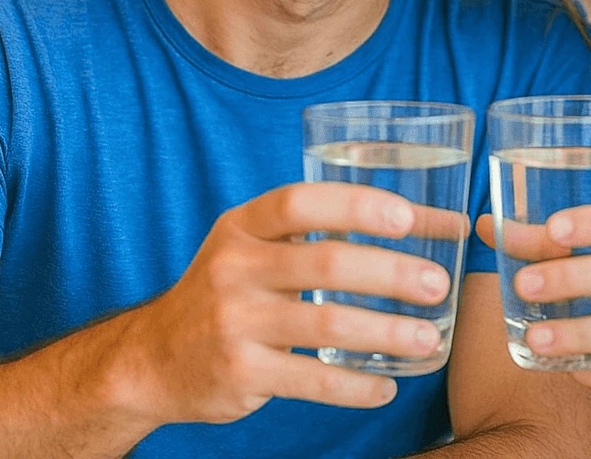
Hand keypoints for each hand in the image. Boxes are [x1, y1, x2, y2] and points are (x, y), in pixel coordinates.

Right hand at [117, 183, 453, 427]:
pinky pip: (310, 382)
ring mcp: (234, 322)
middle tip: (438, 285)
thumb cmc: (232, 286)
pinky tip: (387, 386)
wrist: (152, 357)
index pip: (301, 203)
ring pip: (326, 326)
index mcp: (244, 225)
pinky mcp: (239, 373)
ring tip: (429, 340)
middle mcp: (235, 268)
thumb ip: (325, 232)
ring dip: (386, 333)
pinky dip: (354, 386)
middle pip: (326, 264)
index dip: (357, 207)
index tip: (408, 217)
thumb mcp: (258, 244)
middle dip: (390, 274)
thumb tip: (435, 224)